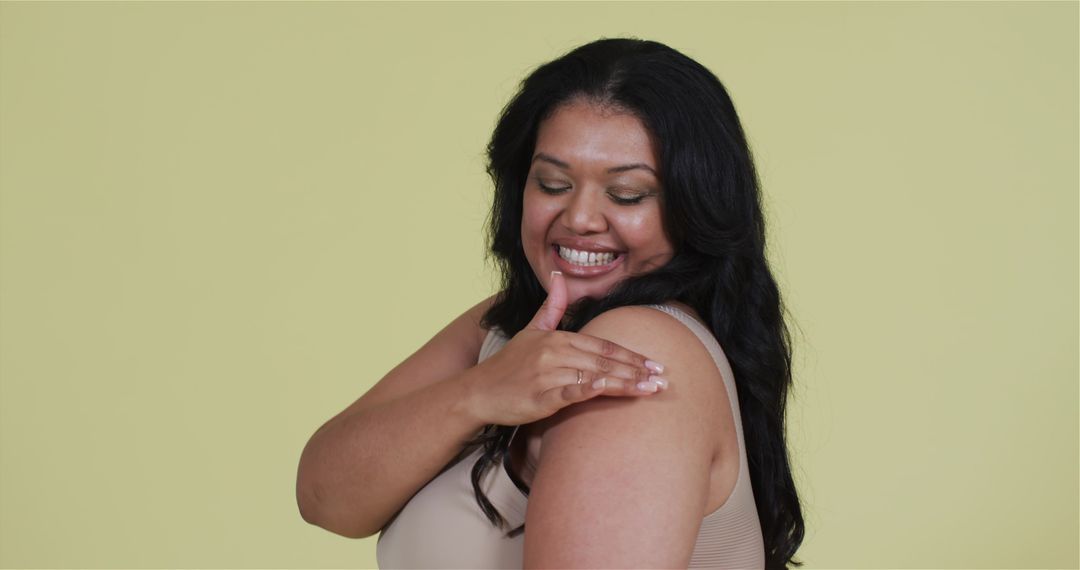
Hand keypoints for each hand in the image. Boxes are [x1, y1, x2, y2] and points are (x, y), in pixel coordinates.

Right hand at [466, 271, 667, 425]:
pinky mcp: (540, 396)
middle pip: (604, 360)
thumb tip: (560, 277)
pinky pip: (570, 391)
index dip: (631, 354)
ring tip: (651, 389)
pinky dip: (590, 389)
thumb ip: (551, 308)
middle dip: (637, 369)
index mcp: (558, 338)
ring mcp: (548, 374)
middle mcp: (555, 353)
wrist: (478, 391)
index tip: (655, 363)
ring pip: (594, 376)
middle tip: (664, 377)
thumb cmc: (508, 365)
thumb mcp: (530, 332)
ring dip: (626, 383)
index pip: (603, 346)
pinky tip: (610, 388)